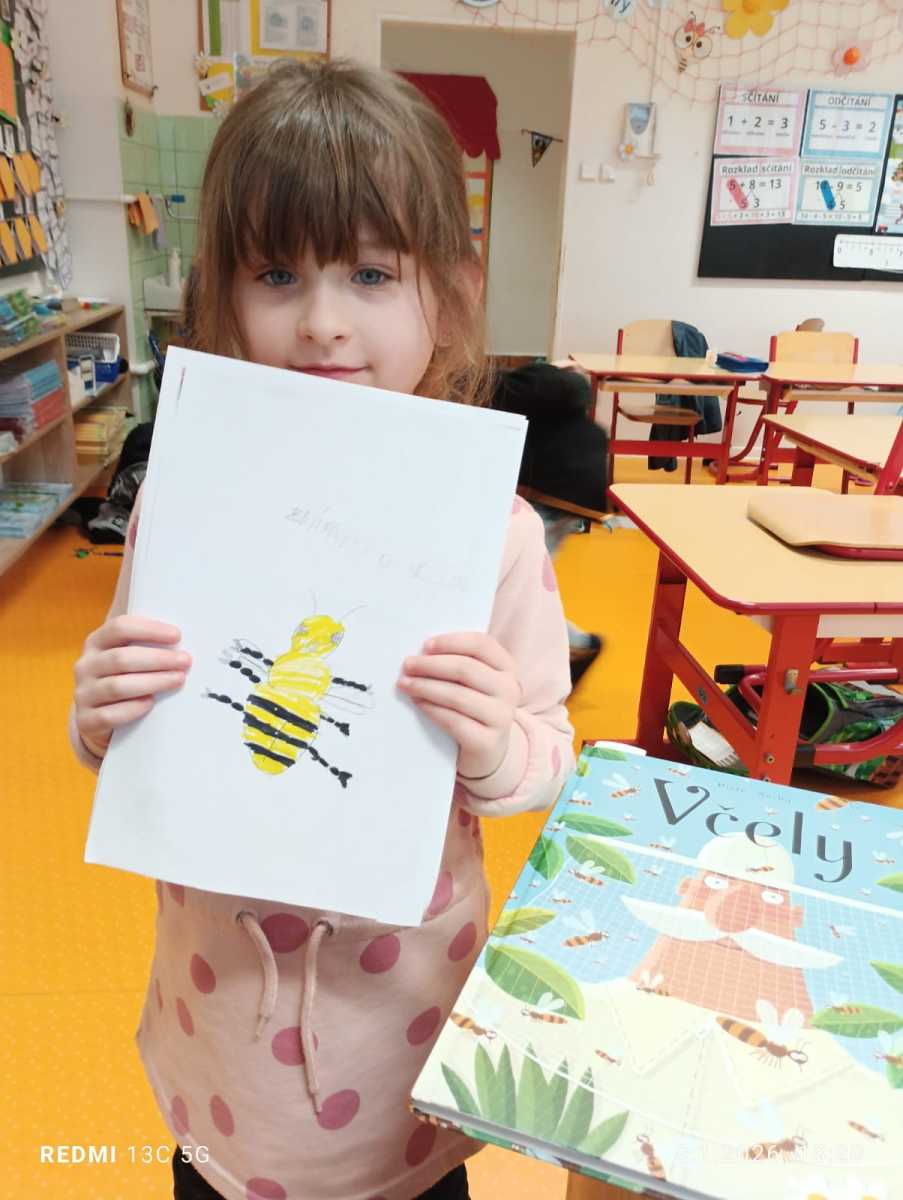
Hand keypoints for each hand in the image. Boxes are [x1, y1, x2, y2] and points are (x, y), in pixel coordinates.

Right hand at [74, 615, 190, 757]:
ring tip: (178, 680)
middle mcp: (85, 666)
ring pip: (117, 686)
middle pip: (121, 658)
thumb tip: (181, 644)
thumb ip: (146, 646)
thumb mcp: (129, 658)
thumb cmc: (125, 678)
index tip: (177, 636)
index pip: (119, 627)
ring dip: (153, 682)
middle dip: (158, 659)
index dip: (149, 630)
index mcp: (96, 642)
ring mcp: (83, 694)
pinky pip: (109, 714)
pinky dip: (133, 708)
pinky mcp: (86, 720)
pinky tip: (151, 704)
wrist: (100, 717)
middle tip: (185, 661)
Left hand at [397, 632, 520, 779]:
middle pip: (466, 669)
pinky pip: (454, 721)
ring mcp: (501, 717)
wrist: (487, 750)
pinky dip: (432, 710)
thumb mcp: (473, 682)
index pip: (481, 645)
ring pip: (457, 696)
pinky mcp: (488, 742)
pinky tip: (418, 703)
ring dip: (425, 687)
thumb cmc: (473, 707)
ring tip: (405, 684)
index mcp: (506, 667)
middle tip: (407, 665)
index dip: (451, 642)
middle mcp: (509, 690)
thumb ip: (457, 663)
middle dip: (431, 665)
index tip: (425, 645)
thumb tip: (421, 652)